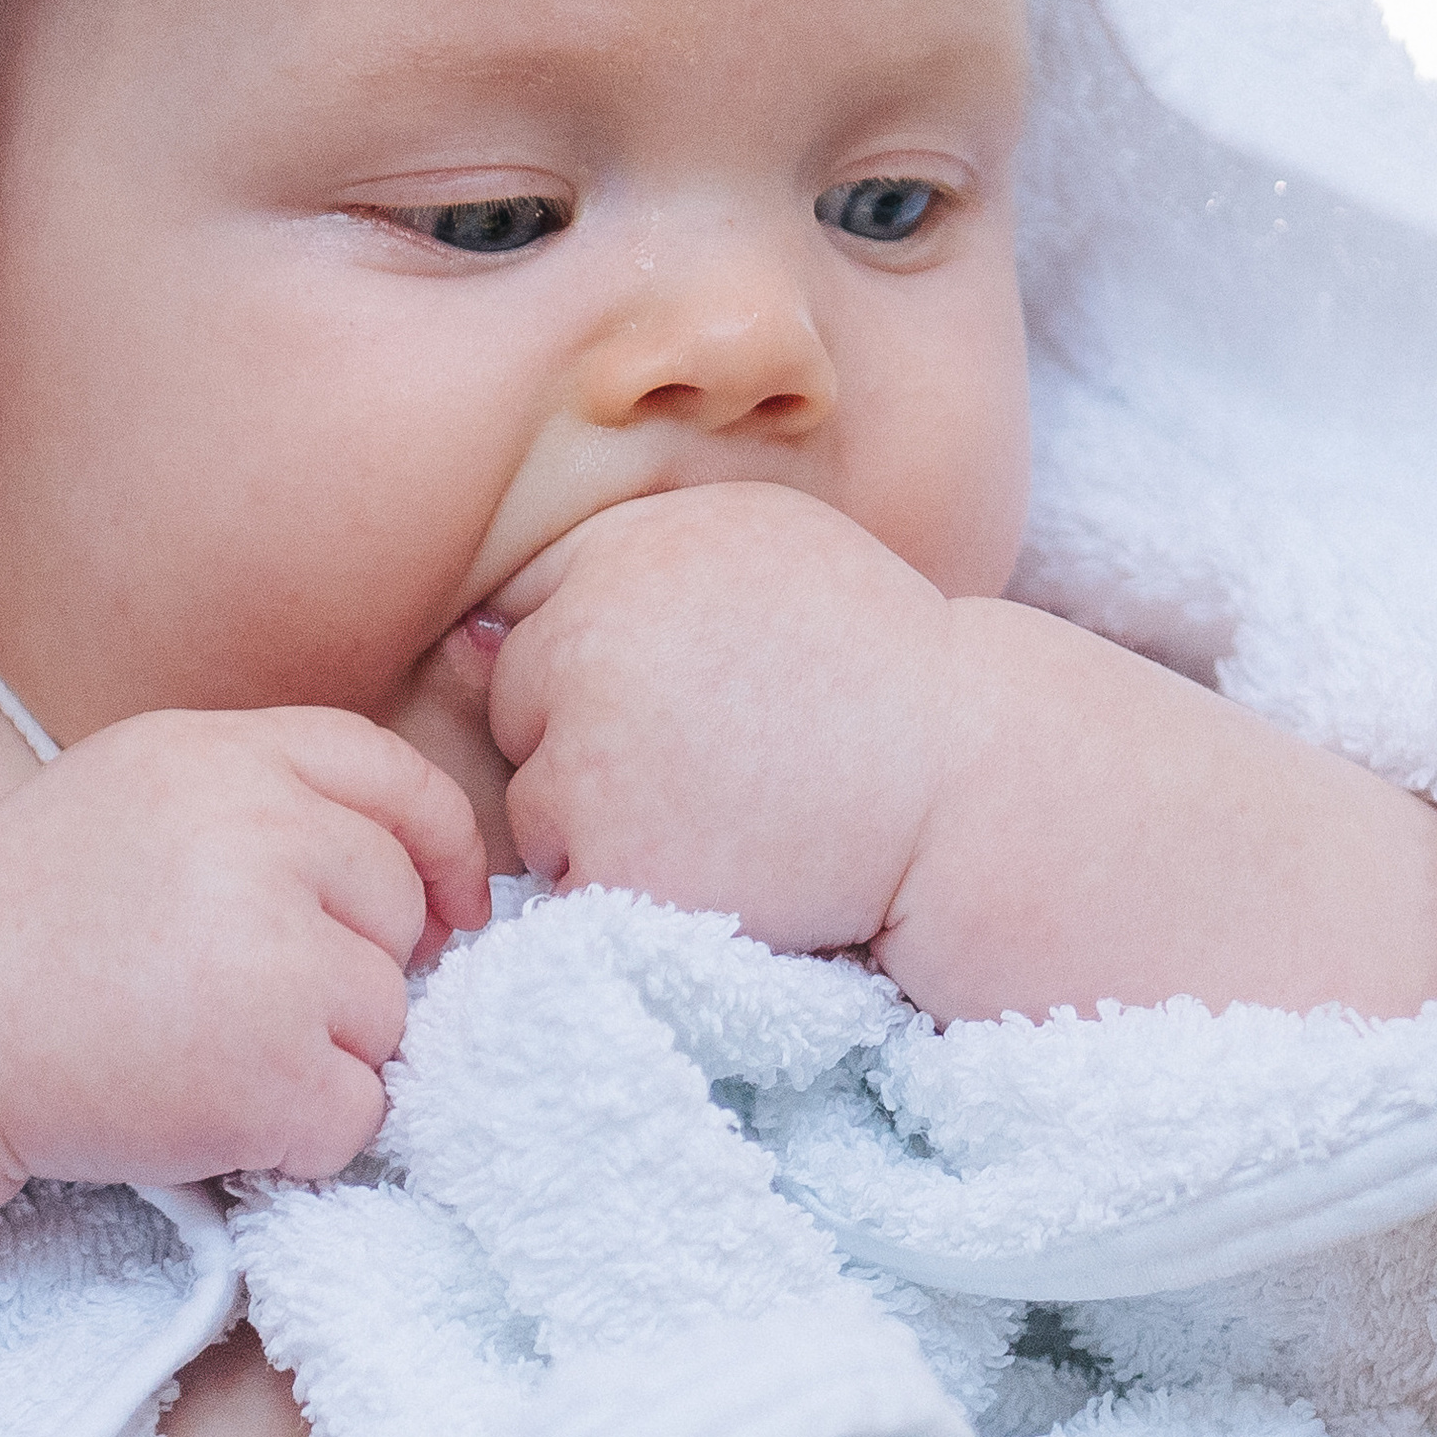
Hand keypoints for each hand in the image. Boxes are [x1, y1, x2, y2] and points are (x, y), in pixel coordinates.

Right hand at [0, 711, 489, 1186]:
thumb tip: (424, 879)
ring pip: (388, 1016)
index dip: (440, 849)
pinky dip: (305, 1135)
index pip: (397, 781)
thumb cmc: (33, 921)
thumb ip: (269, 800)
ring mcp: (273, 955)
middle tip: (238, 996)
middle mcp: (260, 837)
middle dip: (350, 964)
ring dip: (324, 1054)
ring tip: (207, 1051)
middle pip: (399, 907)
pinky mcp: (271, 1070)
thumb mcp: (143, 791)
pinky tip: (216, 1112)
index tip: (443, 908)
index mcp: (226, 757)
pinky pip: (361, 1112)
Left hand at [488, 487, 963, 954]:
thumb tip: (471, 628)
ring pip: (536, 805)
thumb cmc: (877, 659)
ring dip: (603, 821)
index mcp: (625, 552)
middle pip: (516, 705)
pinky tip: (719, 865)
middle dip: (586, 736)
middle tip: (712, 754)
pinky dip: (629, 890)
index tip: (689, 685)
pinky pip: (572, 886)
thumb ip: (628, 560)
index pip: (530, 613)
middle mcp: (592, 642)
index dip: (606, 660)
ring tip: (726, 809)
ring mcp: (594, 759)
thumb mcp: (761, 547)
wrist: (965, 778)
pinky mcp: (614, 864)